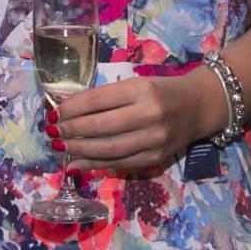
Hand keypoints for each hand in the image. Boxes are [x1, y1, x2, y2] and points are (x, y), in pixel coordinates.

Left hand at [49, 71, 216, 172]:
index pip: (98, 100)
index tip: (52, 113)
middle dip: (71, 131)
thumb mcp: (134, 84)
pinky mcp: (156, 158)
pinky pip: (120, 163)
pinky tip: (77, 164)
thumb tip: (66, 111)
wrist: (199, 106)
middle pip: (100, 126)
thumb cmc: (160, 90)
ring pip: (108, 149)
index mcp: (141, 89)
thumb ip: (104, 98)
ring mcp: (154, 139)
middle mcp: (149, 114)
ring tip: (59, 147)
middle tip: (51, 132)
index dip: (71, 109)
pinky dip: (95, 165)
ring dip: (79, 150)